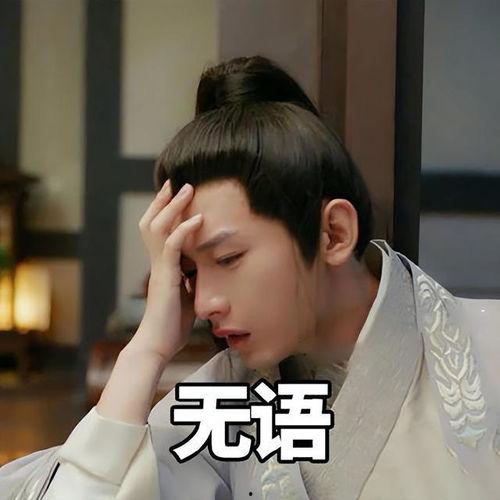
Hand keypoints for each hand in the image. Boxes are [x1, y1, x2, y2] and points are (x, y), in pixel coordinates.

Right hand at [132, 179, 202, 362]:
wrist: (157, 345)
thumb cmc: (172, 325)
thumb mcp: (188, 297)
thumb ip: (192, 281)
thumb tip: (204, 272)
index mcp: (162, 267)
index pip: (159, 232)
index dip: (165, 213)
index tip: (175, 196)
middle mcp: (157, 264)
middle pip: (152, 223)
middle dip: (163, 201)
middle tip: (175, 182)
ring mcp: (159, 269)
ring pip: (158, 228)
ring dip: (173, 207)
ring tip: (186, 188)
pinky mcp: (165, 277)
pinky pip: (171, 247)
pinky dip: (183, 230)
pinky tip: (197, 219)